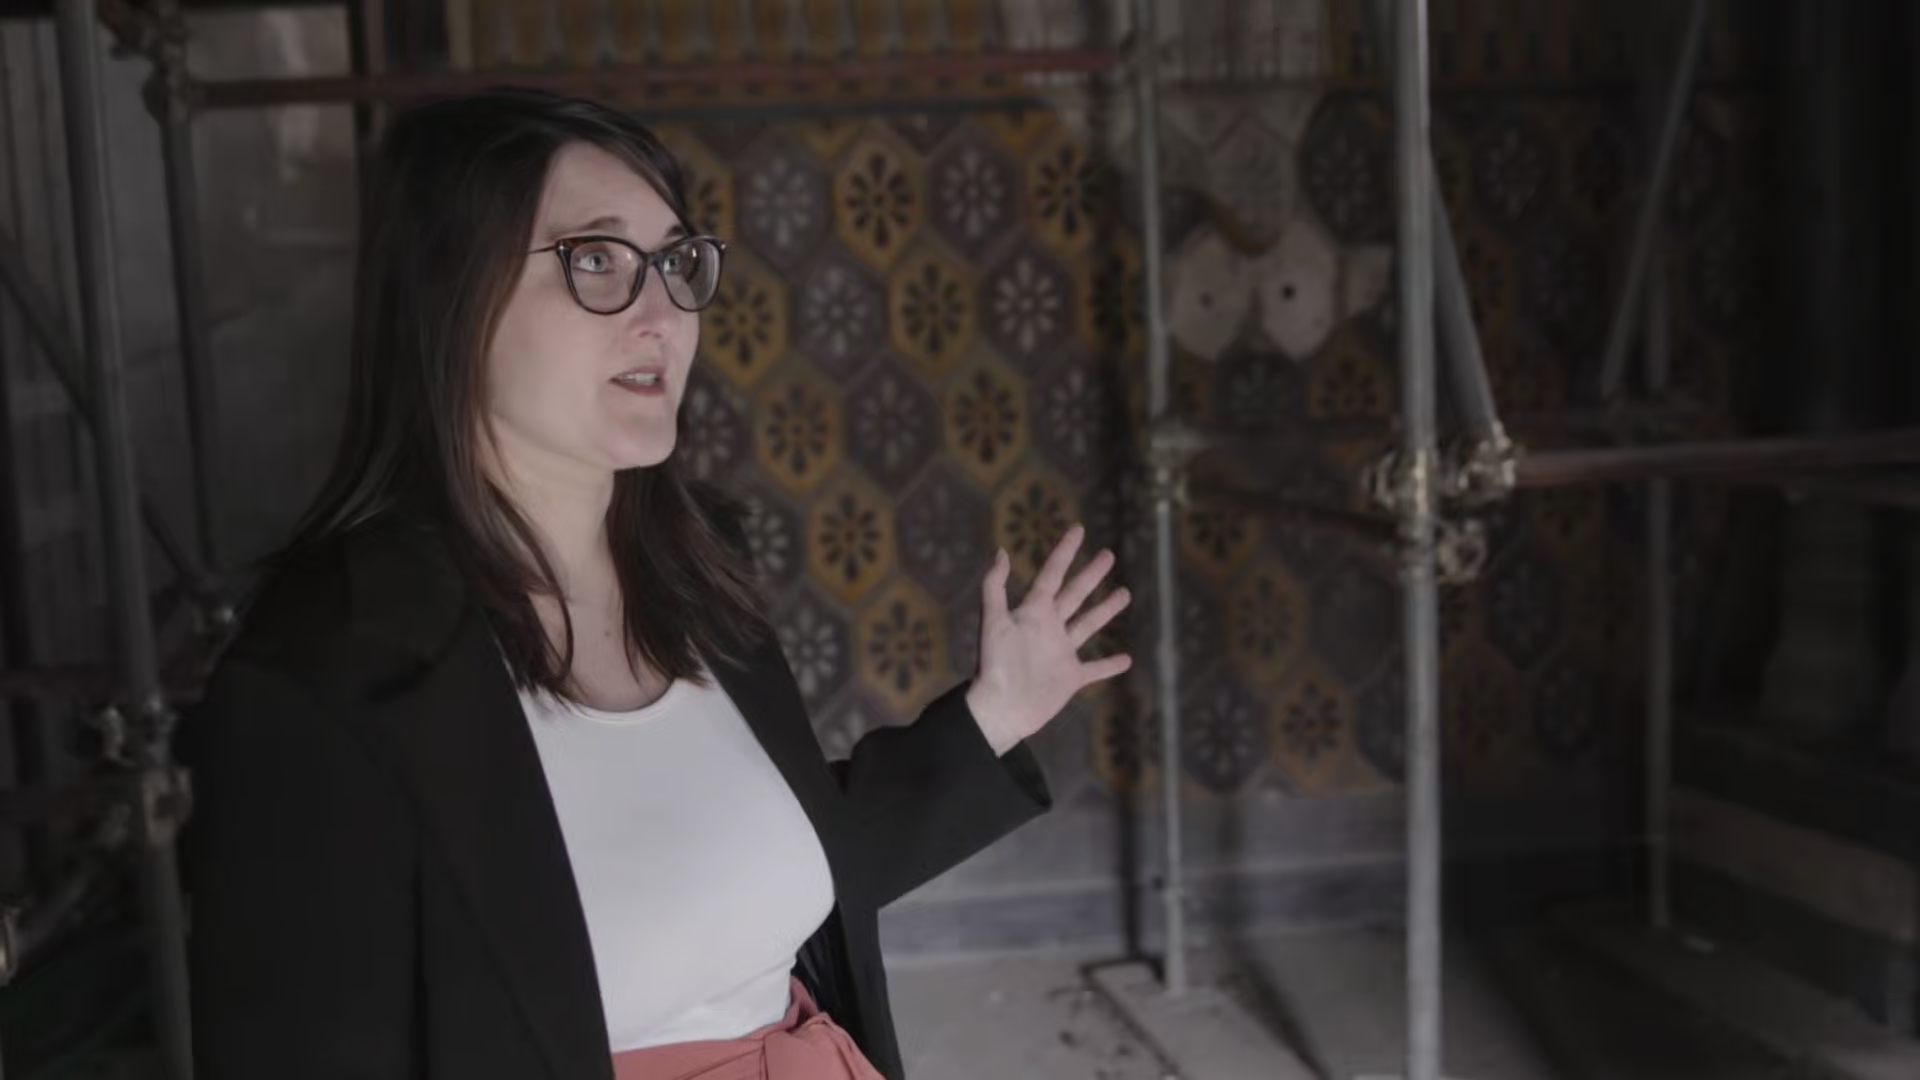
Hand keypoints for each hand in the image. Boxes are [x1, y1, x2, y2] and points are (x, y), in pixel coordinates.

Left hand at [965, 525, 1132, 754]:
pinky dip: (1110, 665)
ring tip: (1125, 594)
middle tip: (1109, 555)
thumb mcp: (992, 621)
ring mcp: (1061, 653)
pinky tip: (1127, 659)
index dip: (1065, 551)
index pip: (1052, 574)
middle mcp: (1049, 628)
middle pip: (1075, 595)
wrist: (999, 709)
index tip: (1079, 530)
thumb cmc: (993, 665)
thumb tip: (1000, 551)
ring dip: (1106, 610)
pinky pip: (1095, 669)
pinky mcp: (1070, 678)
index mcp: (1033, 612)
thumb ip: (994, 586)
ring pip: (1088, 625)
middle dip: (1092, 575)